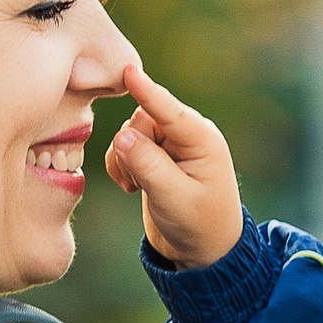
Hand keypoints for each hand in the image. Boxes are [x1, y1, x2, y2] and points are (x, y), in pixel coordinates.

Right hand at [103, 64, 244, 269]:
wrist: (202, 252)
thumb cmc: (200, 226)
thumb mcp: (174, 198)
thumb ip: (148, 166)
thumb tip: (122, 136)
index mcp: (202, 140)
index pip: (168, 110)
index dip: (147, 91)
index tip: (129, 71)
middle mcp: (187, 136)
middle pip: (142, 120)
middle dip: (132, 148)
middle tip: (139, 181)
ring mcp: (170, 145)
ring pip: (130, 133)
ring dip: (125, 160)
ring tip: (138, 187)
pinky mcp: (155, 157)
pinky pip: (125, 147)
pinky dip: (120, 165)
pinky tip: (131, 187)